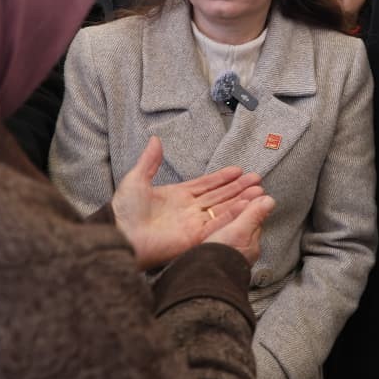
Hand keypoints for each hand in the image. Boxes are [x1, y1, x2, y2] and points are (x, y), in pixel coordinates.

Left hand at [111, 136, 268, 269]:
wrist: (119, 234)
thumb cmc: (124, 210)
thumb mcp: (136, 179)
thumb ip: (149, 161)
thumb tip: (155, 140)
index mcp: (176, 196)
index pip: (205, 185)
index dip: (222, 178)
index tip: (238, 170)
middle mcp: (188, 210)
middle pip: (219, 197)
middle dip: (238, 188)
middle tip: (257, 180)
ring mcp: (192, 224)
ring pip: (222, 210)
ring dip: (241, 201)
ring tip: (259, 191)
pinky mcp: (195, 238)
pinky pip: (218, 224)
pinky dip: (233, 215)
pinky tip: (247, 206)